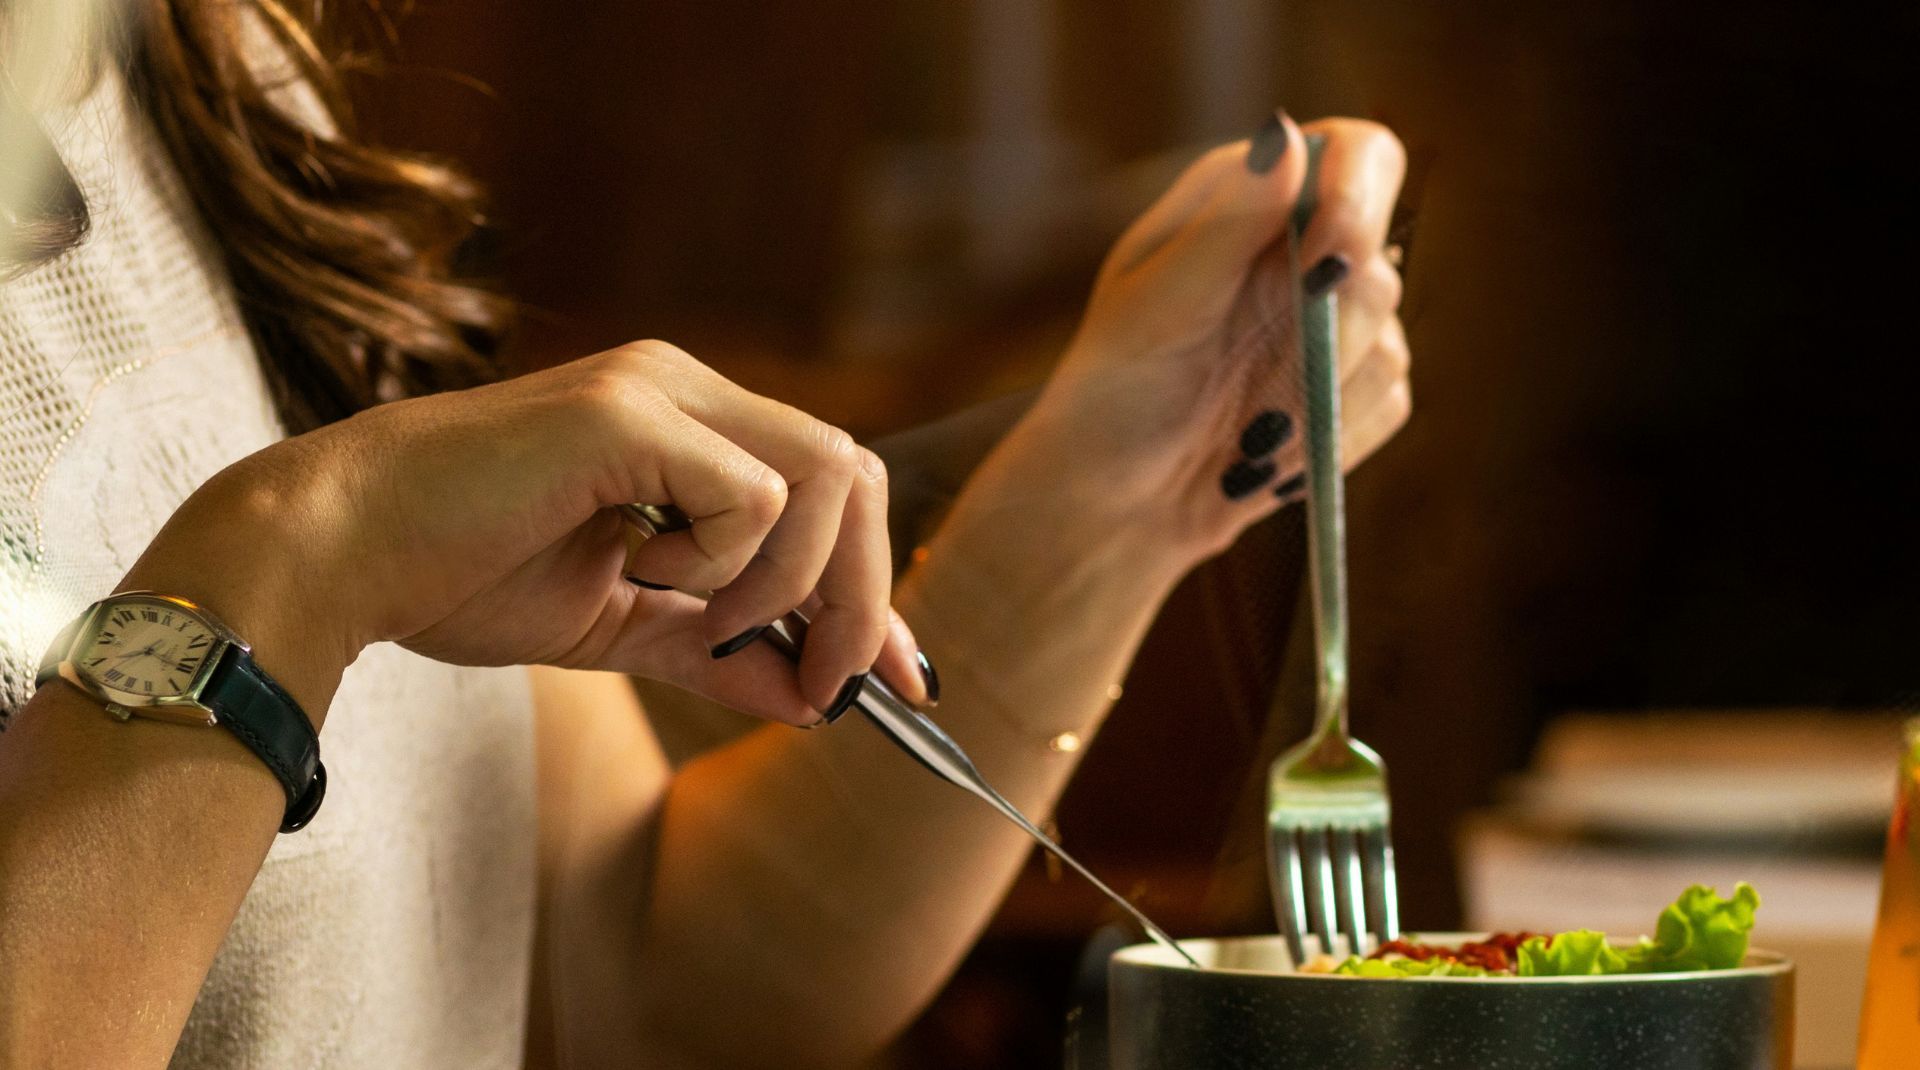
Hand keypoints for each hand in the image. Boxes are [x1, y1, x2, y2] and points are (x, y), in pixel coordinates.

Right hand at [122, 342, 926, 724]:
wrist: (339, 554)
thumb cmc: (458, 575)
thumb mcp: (619, 627)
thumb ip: (715, 652)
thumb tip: (811, 702)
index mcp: (689, 424)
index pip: (831, 488)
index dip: (878, 589)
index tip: (902, 679)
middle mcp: (686, 386)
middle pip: (854, 473)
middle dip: (862, 596)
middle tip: (825, 685)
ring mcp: (659, 388)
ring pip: (823, 476)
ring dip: (790, 583)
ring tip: (704, 622)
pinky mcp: (626, 414)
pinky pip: (750, 496)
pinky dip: (721, 564)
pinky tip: (638, 570)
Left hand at [1009, 113, 1410, 563]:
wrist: (1114, 501)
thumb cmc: (1109, 392)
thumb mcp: (1153, 306)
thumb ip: (1226, 226)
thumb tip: (1288, 138)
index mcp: (1251, 203)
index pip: (1357, 156)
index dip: (1362, 197)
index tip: (1330, 257)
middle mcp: (1302, 253)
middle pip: (1380, 261)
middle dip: (1324, 332)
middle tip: (1257, 382)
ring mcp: (1335, 324)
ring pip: (1389, 343)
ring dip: (1314, 399)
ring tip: (1239, 427)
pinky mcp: (1355, 393)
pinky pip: (1387, 404)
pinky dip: (1327, 439)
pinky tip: (1264, 454)